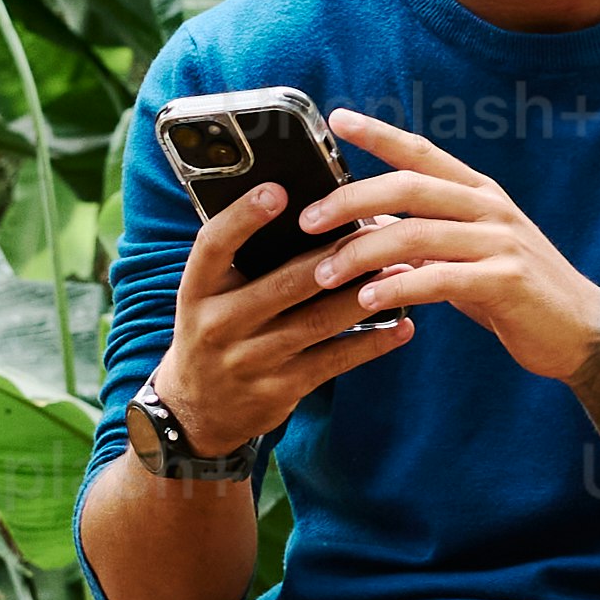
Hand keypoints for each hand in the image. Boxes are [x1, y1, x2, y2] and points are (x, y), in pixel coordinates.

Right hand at [149, 176, 408, 463]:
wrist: (199, 410)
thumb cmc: (214, 332)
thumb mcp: (210, 296)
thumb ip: (242, 260)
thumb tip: (308, 214)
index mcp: (197, 290)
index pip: (214, 246)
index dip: (243, 217)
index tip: (278, 190)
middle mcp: (218, 325)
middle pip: (282, 284)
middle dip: (334, 257)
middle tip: (377, 230)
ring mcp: (248, 361)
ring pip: (316, 322)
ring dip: (364, 295)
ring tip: (403, 271)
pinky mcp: (279, 390)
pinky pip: (333, 362)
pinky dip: (371, 344)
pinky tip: (402, 326)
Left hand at [302, 115, 599, 384]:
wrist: (579, 331)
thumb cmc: (513, 293)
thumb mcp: (466, 255)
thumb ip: (423, 237)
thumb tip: (365, 226)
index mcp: (478, 193)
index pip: (422, 152)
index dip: (379, 133)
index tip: (337, 117)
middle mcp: (489, 208)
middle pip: (408, 187)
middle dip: (351, 199)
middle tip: (307, 220)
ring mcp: (501, 242)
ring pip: (416, 233)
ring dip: (362, 253)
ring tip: (323, 273)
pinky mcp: (506, 281)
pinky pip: (440, 279)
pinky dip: (398, 287)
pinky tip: (368, 300)